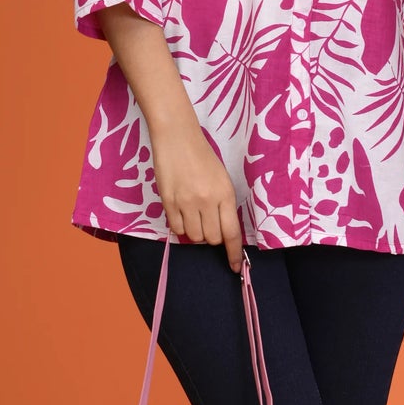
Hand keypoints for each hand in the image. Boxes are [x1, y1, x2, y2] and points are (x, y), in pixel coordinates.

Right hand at [151, 123, 243, 272]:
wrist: (177, 137)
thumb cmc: (202, 157)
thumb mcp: (222, 179)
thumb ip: (223, 205)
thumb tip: (222, 232)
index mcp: (225, 194)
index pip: (232, 233)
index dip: (234, 254)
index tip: (235, 266)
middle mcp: (207, 201)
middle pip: (211, 239)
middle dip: (212, 237)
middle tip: (208, 222)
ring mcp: (186, 202)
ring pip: (194, 236)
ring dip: (195, 232)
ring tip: (193, 214)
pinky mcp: (168, 202)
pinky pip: (176, 228)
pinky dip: (181, 226)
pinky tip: (182, 212)